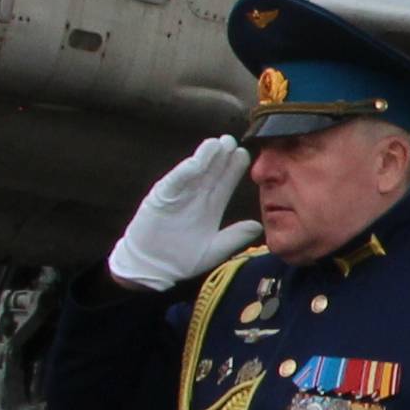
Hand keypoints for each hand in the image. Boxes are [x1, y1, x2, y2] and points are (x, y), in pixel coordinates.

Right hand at [109, 138, 256, 289]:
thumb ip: (234, 237)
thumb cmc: (182, 260)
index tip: (245, 155)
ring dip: (204, 158)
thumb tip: (258, 226)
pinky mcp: (161, 199)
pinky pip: (174, 182)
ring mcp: (178, 196)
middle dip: (222, 157)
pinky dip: (184, 172)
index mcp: (210, 207)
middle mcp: (195, 197)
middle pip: (211, 172)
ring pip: (194, 172)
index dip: (234, 169)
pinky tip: (196, 162)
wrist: (152, 269)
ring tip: (217, 144)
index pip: (225, 183)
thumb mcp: (214, 249)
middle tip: (233, 141)